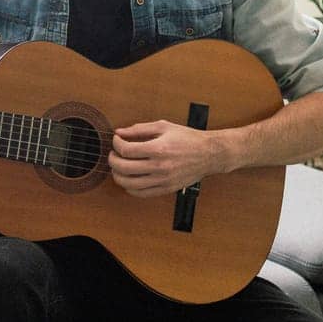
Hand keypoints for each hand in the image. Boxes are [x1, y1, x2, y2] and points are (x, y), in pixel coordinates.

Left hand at [107, 121, 222, 197]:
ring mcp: (163, 180)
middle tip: (113, 154)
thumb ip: (140, 129)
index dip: (116, 144)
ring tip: (119, 167)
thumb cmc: (188, 138)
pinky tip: (129, 180)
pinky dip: (130, 188)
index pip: (126, 150)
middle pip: (124, 168)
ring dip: (118, 176)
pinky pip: (141, 194)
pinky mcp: (167, 189)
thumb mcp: (164, 127)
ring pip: (129, 184)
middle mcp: (159, 167)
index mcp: (158, 149)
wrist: (210, 154)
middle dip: (112, 160)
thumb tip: (119, 132)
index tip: (116, 140)